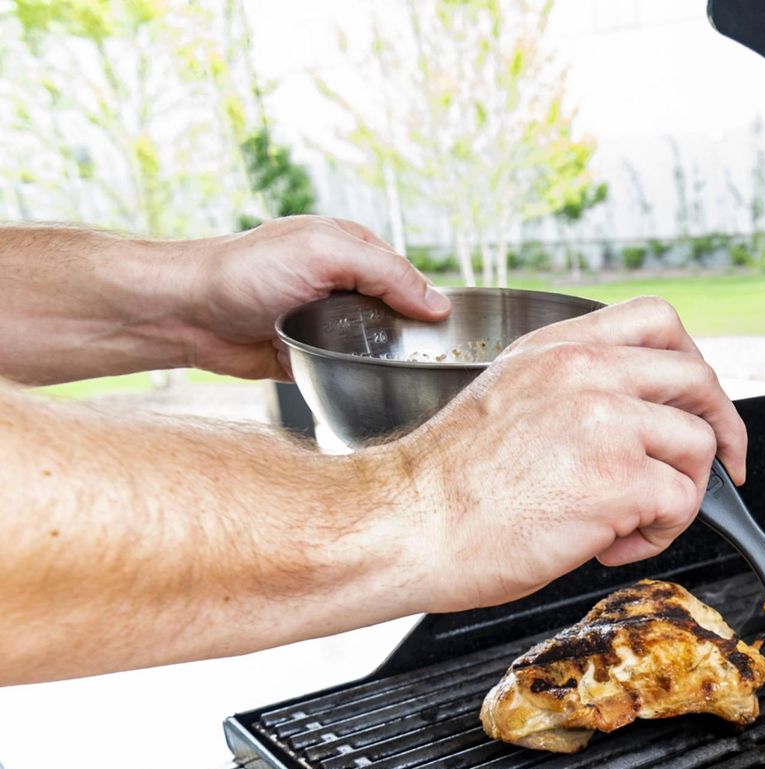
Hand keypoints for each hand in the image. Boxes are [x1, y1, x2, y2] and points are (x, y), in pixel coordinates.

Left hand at [178, 216, 450, 378]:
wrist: (186, 314)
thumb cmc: (244, 271)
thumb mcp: (324, 254)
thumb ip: (385, 273)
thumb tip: (437, 305)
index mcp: (351, 250)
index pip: (409, 279)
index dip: (428, 306)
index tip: (446, 335)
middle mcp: (341, 286)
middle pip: (397, 317)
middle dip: (408, 338)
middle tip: (421, 362)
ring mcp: (326, 323)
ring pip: (375, 349)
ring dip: (383, 364)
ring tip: (396, 380)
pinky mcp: (310, 357)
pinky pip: (347, 374)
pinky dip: (357, 383)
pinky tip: (368, 391)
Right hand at [373, 296, 746, 610]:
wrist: (407, 527)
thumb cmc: (446, 487)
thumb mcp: (508, 401)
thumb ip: (572, 393)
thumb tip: (634, 421)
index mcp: (557, 349)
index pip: (657, 322)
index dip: (693, 366)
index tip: (700, 405)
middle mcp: (584, 373)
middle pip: (696, 377)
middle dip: (722, 428)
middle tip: (723, 469)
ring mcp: (605, 421)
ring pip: (698, 444)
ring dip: (680, 494)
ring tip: (631, 523)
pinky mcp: (617, 478)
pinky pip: (682, 502)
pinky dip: (659, 534)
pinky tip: (612, 545)